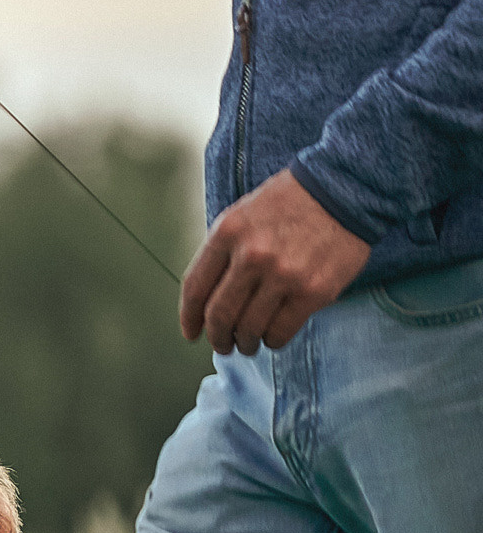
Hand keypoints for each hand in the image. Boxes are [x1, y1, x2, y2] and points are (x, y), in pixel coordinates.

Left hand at [180, 169, 370, 354]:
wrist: (344, 188)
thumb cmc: (289, 204)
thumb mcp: (241, 216)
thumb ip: (222, 253)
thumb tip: (205, 300)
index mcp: (227, 234)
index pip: (195, 289)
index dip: (189, 318)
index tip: (191, 332)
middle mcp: (252, 255)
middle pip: (220, 315)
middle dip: (217, 337)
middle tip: (222, 344)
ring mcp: (284, 275)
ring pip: (249, 329)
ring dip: (245, 343)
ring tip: (248, 343)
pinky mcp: (314, 291)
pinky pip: (281, 332)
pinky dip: (272, 341)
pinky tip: (272, 337)